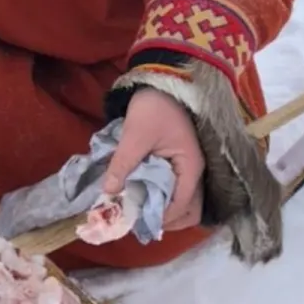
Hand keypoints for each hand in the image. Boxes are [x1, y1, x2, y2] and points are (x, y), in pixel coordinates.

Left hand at [102, 87, 206, 231]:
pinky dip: (162, 197)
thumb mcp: (135, 135)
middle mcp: (195, 171)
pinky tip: (142, 194)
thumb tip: (108, 192)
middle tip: (140, 220)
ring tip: (139, 209)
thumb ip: (123, 164)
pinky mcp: (180, 164)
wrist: (163, 81)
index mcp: (191, 166)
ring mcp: (189, 168)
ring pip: (183, 202)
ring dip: (164, 210)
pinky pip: (176, 189)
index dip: (161, 217)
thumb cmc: (154, 106)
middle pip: (190, 210)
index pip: (182, 204)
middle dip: (167, 220)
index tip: (138, 221)